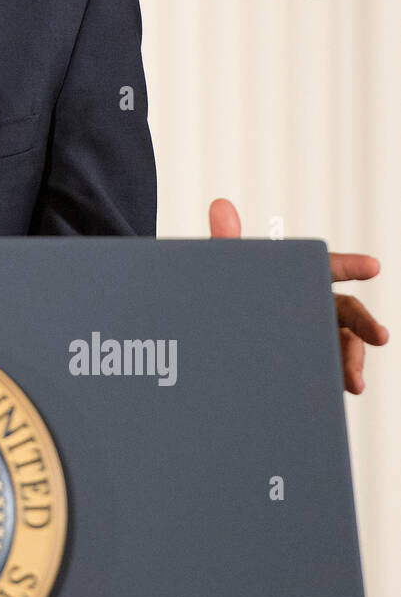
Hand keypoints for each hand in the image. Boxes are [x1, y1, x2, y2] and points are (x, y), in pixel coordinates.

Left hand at [208, 198, 387, 394]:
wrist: (216, 347)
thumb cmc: (230, 301)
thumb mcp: (226, 275)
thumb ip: (226, 242)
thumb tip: (220, 204)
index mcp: (299, 280)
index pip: (327, 268)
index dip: (349, 266)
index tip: (373, 266)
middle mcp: (314, 309)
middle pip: (347, 312)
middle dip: (366, 324)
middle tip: (380, 336)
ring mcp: (315, 339)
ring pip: (344, 347)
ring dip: (354, 362)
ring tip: (354, 382)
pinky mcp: (310, 366)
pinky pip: (329, 372)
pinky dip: (337, 381)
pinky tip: (340, 392)